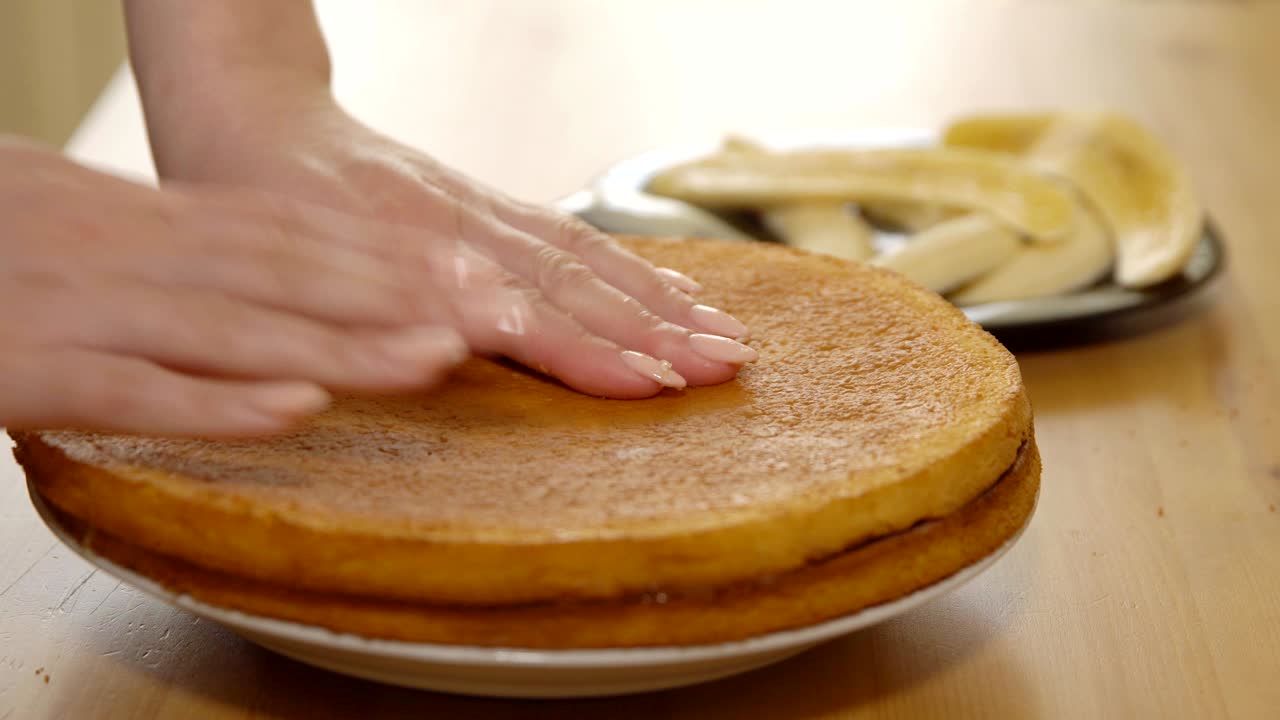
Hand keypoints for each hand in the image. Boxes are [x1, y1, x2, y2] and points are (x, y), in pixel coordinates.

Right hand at [0, 137, 498, 435]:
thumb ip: (168, 247)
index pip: (287, 229)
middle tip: (486, 314)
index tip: (464, 272)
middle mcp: (129, 253)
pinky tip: (290, 412)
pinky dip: (214, 403)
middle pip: (283, 271)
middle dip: (392, 295)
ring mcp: (82, 309)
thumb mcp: (79, 221)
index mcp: (145, 219)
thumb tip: (256, 265)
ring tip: (428, 358)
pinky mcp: (26, 367)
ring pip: (230, 328)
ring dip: (336, 345)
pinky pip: (132, 392)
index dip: (383, 252)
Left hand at [148, 93, 758, 397]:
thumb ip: (361, 307)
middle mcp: (460, 231)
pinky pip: (566, 238)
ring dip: (657, 303)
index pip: (521, 306)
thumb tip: (449, 350)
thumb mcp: (278, 266)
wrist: (252, 117)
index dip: (589, 347)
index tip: (654, 382)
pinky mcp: (485, 208)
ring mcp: (478, 216)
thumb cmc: (252, 202)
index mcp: (410, 249)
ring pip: (583, 259)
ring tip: (723, 337)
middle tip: (725, 366)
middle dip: (655, 329)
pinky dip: (626, 269)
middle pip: (573, 283)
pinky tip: (669, 292)